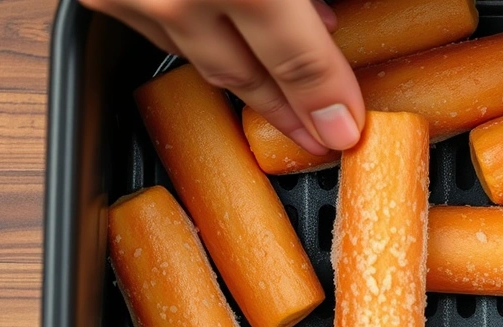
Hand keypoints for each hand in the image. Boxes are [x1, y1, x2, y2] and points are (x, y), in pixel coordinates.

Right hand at [82, 0, 364, 151]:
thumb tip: (329, 19)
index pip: (298, 60)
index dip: (328, 99)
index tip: (345, 129)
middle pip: (244, 76)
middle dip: (287, 110)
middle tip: (319, 133)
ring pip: (199, 59)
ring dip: (244, 79)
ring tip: (283, 97)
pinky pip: (157, 29)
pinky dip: (196, 36)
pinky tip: (227, 36)